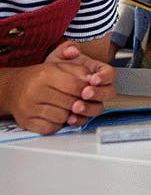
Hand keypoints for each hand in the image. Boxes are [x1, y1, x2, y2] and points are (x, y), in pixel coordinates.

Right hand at [0, 44, 116, 133]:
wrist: (14, 88)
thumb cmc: (40, 78)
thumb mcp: (59, 66)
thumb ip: (79, 70)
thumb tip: (94, 79)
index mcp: (46, 75)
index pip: (76, 86)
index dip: (87, 90)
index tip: (89, 91)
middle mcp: (35, 91)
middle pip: (71, 103)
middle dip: (80, 103)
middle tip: (79, 101)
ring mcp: (29, 108)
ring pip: (62, 117)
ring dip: (69, 115)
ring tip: (67, 107)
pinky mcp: (27, 122)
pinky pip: (51, 128)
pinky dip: (58, 124)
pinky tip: (57, 116)